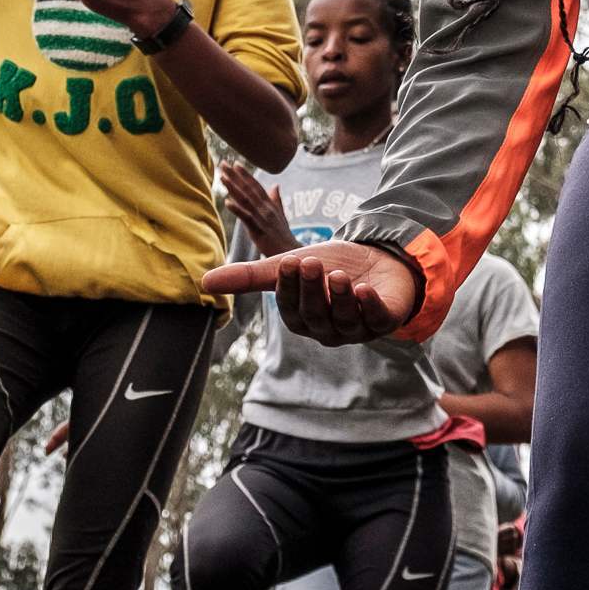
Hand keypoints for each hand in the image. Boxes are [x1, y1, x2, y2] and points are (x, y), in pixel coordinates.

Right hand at [207, 238, 424, 343]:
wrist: (379, 259)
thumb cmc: (331, 265)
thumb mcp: (290, 266)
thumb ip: (250, 276)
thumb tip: (203, 282)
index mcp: (303, 320)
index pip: (290, 308)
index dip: (288, 287)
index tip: (288, 261)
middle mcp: (329, 330)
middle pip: (315, 315)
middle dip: (311, 289)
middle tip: (308, 262)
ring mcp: (358, 328)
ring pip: (344, 320)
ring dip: (338, 297)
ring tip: (336, 274)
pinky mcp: (385, 320)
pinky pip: (376, 320)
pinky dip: (369, 306)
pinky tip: (363, 289)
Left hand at [217, 159, 294, 258]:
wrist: (291, 253)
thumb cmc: (283, 236)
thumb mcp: (281, 216)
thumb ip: (276, 200)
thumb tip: (275, 185)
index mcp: (270, 205)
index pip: (256, 186)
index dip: (246, 175)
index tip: (236, 164)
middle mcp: (266, 208)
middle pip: (249, 189)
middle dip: (235, 176)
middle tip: (223, 164)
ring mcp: (262, 219)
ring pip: (246, 200)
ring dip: (233, 188)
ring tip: (222, 177)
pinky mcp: (259, 231)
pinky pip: (246, 218)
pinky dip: (237, 209)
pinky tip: (227, 202)